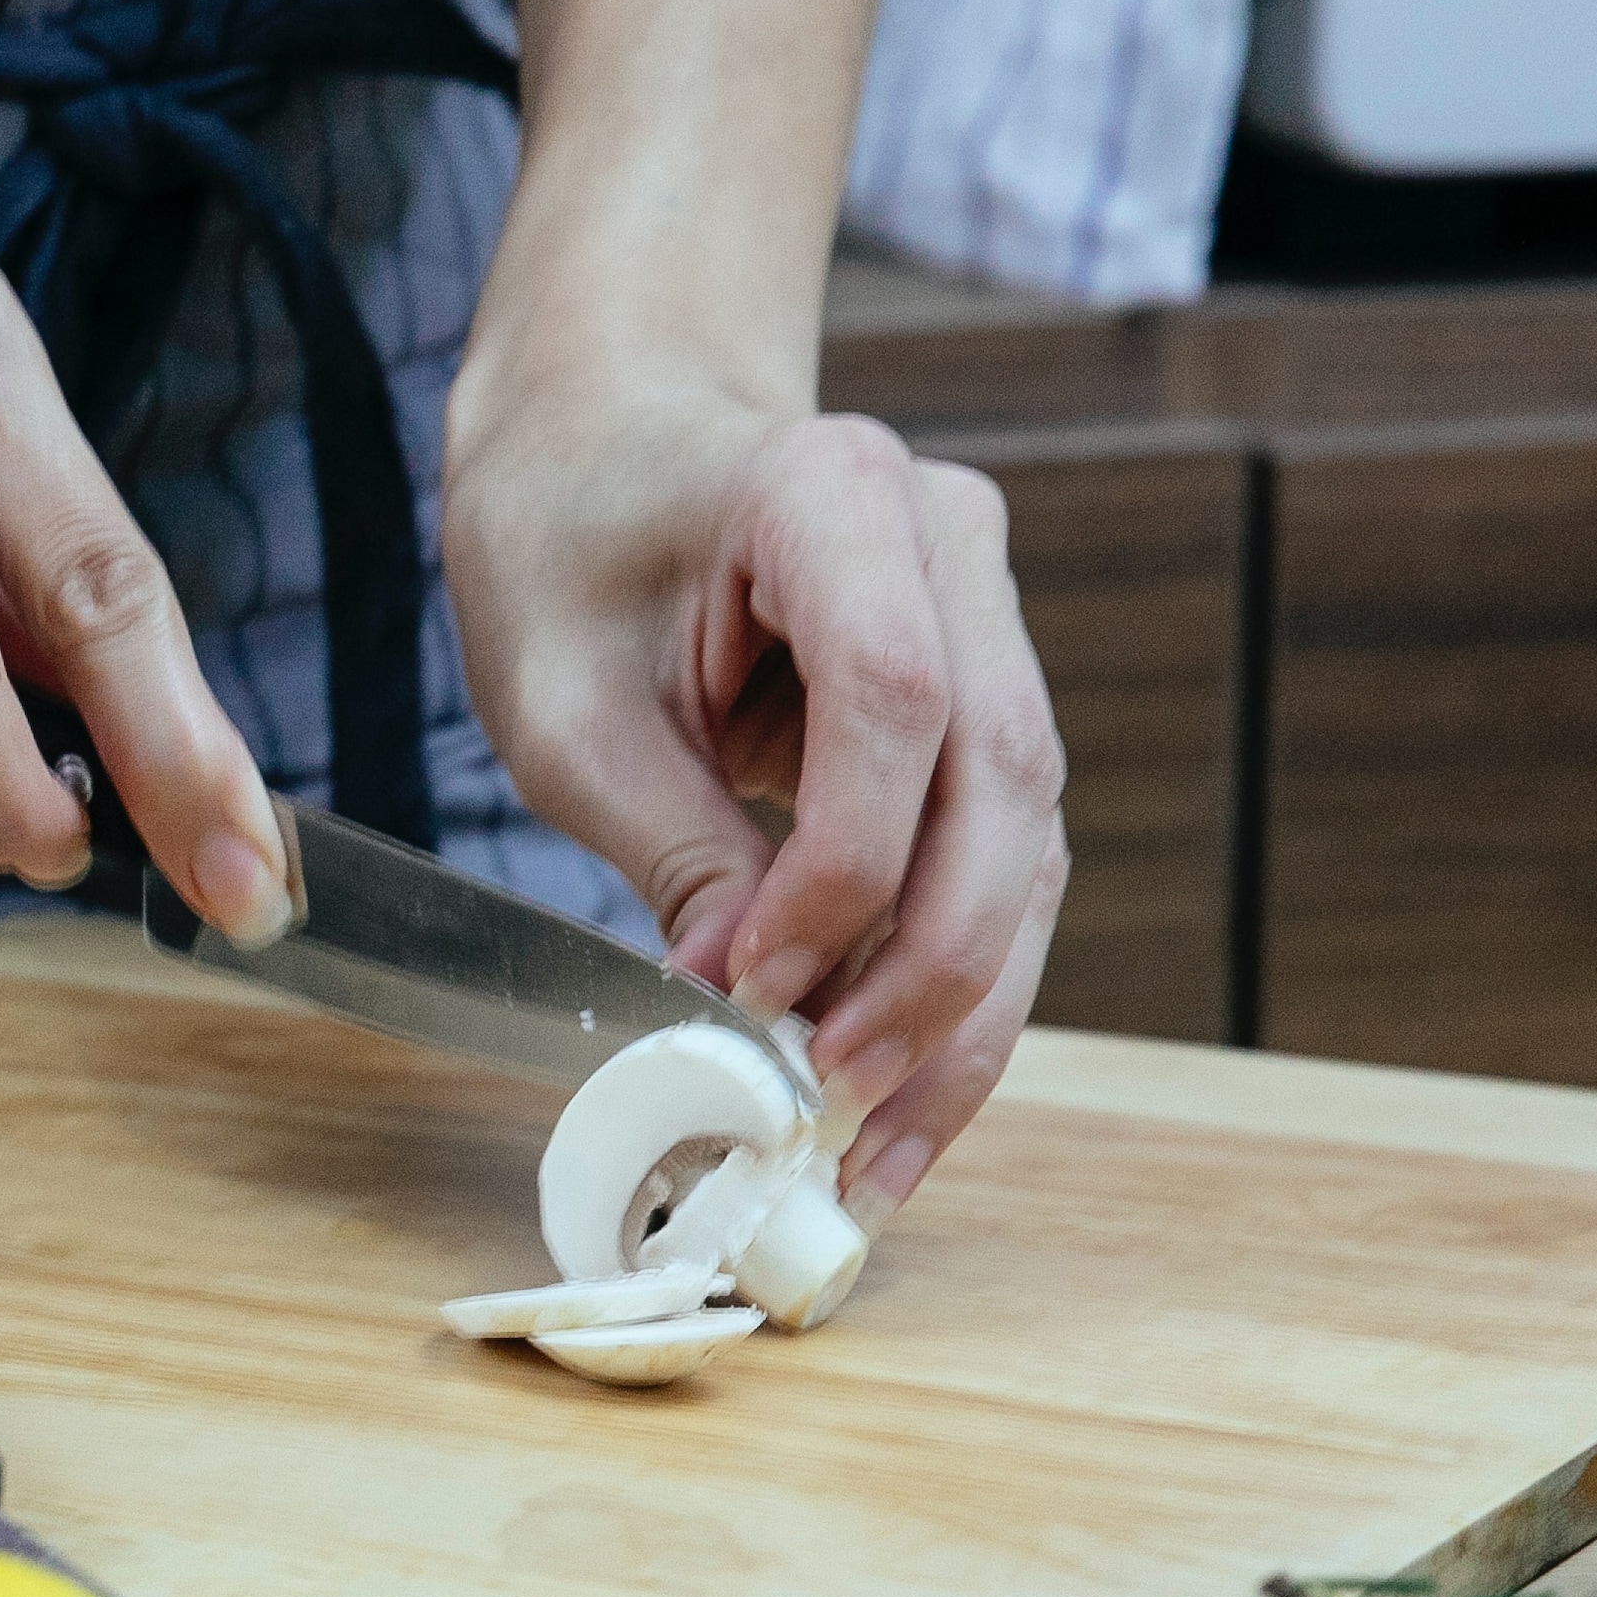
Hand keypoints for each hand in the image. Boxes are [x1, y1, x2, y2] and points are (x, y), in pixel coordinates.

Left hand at [441, 377, 1067, 1224]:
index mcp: (833, 492)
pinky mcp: (984, 706)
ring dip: (965, 1008)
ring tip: (875, 1150)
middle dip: (932, 967)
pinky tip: (895, 1094)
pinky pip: (999, 861)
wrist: (609, 445)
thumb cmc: (567, 552)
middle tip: (836, 1104)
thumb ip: (672, 844)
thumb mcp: (566, 707)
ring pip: (1030, 843)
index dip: (844, 864)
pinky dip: (953, 983)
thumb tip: (745, 1012)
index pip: (896, 697)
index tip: (753, 982)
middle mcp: (951, 545)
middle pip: (1004, 782)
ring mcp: (989, 622)